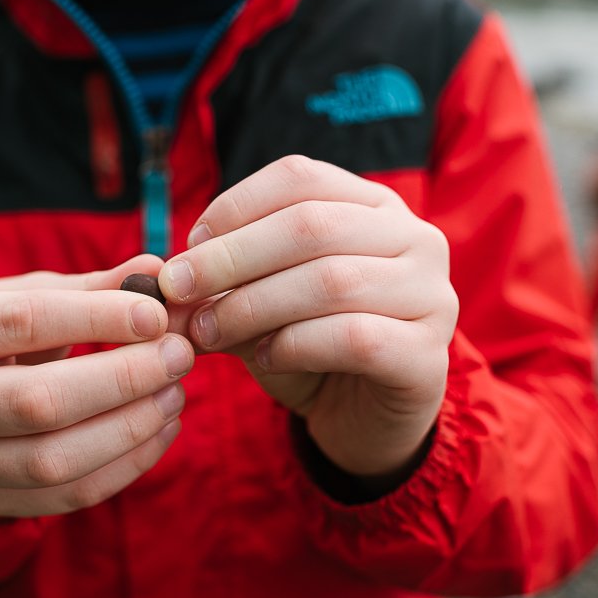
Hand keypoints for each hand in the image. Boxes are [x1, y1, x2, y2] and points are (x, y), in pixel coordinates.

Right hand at [0, 255, 193, 517]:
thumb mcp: (29, 297)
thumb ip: (91, 288)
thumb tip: (156, 270)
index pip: (21, 322)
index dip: (97, 318)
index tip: (156, 314)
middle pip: (36, 401)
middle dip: (121, 378)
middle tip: (178, 354)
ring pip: (54, 460)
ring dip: (131, 426)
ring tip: (175, 393)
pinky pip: (70, 495)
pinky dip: (128, 464)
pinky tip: (162, 427)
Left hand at [158, 156, 457, 488]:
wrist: (364, 419)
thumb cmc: (310, 348)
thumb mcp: (260, 306)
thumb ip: (222, 288)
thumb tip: (165, 282)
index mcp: (374, 206)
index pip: (300, 178)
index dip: (236, 205)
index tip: (189, 244)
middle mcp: (415, 239)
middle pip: (311, 225)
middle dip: (232, 256)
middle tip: (178, 288)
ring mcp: (431, 296)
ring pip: (330, 281)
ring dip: (253, 305)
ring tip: (208, 331)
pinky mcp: (429, 357)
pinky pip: (353, 337)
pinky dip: (295, 344)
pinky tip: (263, 357)